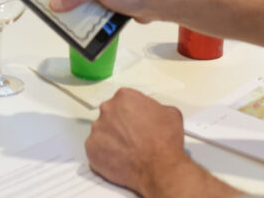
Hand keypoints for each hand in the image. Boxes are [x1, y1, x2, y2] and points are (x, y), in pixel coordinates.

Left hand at [86, 89, 236, 196]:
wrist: (162, 167)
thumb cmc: (168, 141)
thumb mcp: (170, 114)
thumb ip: (155, 107)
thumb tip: (154, 110)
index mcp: (125, 97)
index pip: (123, 101)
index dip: (131, 113)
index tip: (135, 123)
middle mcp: (108, 110)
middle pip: (110, 115)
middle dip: (120, 126)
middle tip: (133, 139)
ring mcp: (98, 131)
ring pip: (103, 133)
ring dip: (112, 141)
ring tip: (129, 152)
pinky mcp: (93, 151)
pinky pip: (97, 151)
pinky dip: (106, 156)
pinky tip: (121, 161)